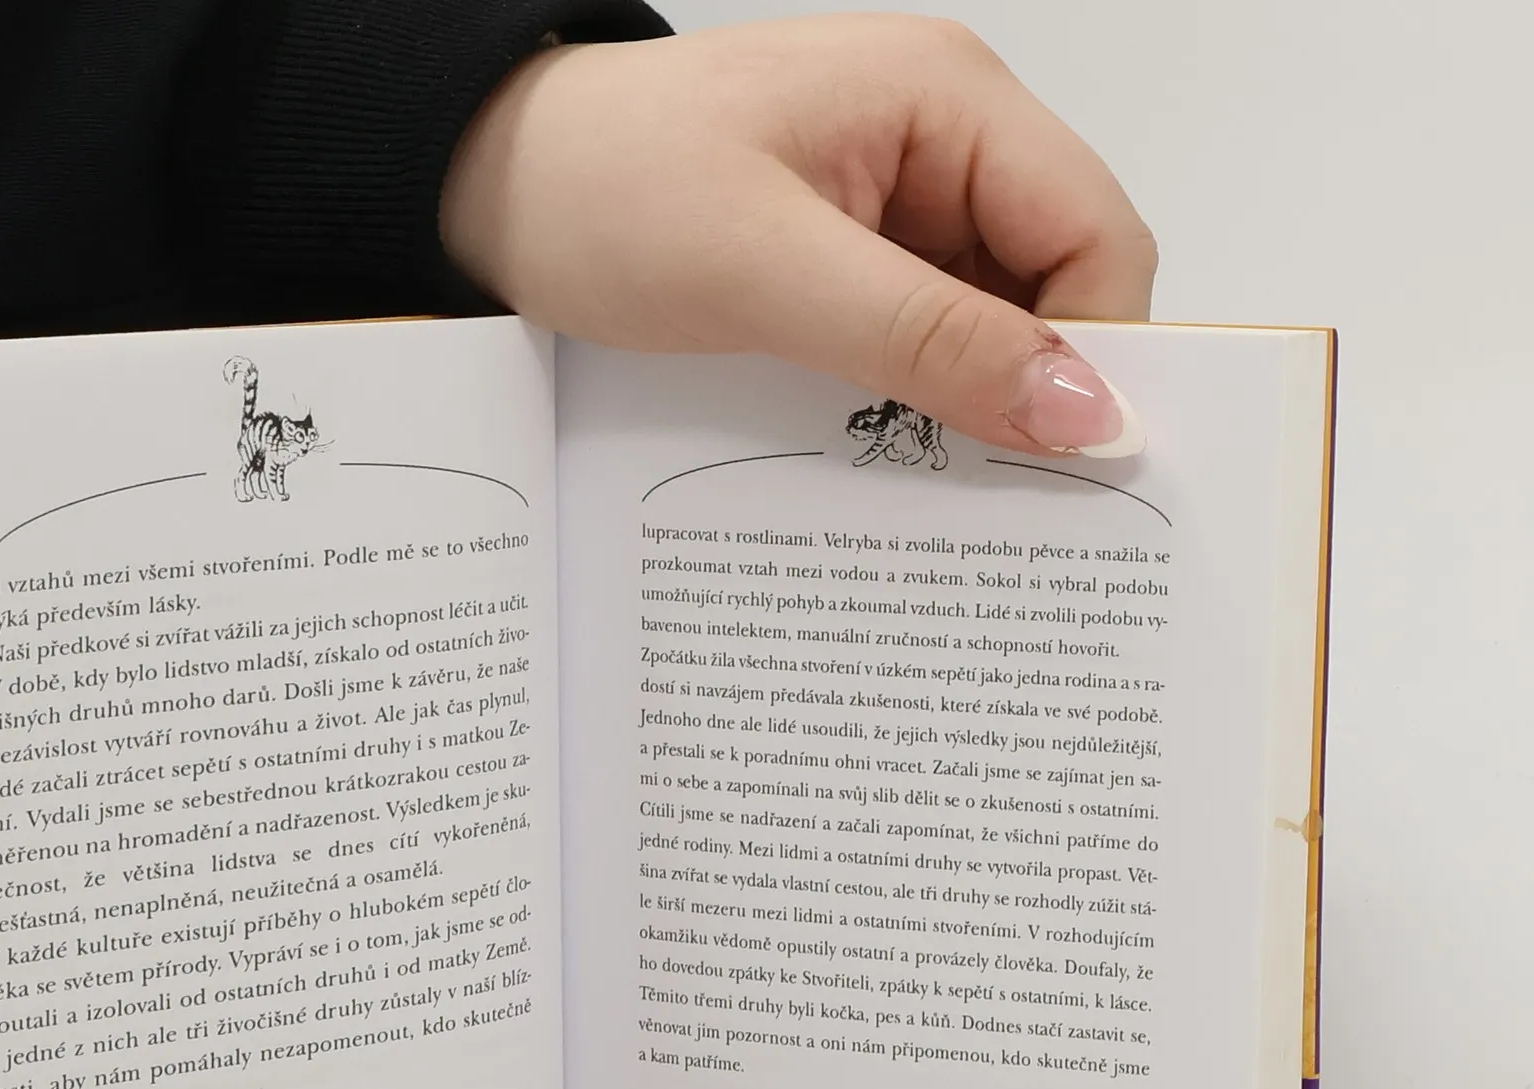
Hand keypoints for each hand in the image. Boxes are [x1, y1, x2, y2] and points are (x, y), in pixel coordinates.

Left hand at [441, 14, 1156, 455]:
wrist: (488, 187)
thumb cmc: (602, 187)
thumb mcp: (767, 272)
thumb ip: (927, 341)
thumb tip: (1081, 411)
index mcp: (950, 99)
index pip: (1096, 232)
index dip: (1100, 349)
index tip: (1064, 463)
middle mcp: (943, 142)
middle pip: (1056, 282)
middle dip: (1032, 385)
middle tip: (989, 490)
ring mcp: (897, 202)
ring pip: (990, 324)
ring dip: (967, 401)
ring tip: (918, 475)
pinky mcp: (850, 258)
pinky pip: (920, 338)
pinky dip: (913, 397)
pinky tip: (876, 445)